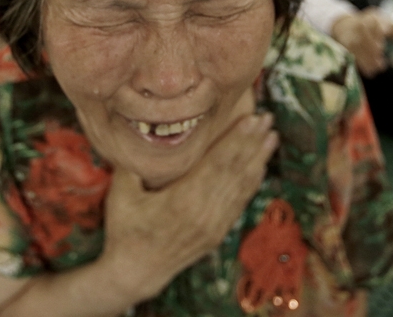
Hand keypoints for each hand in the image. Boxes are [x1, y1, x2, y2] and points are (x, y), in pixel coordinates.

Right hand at [99, 113, 277, 301]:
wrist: (135, 273)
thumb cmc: (125, 230)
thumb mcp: (121, 194)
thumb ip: (133, 164)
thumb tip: (141, 130)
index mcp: (183, 200)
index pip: (217, 163)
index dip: (236, 140)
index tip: (251, 119)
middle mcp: (205, 213)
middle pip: (235, 171)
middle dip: (253, 143)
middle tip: (267, 119)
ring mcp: (214, 225)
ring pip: (241, 187)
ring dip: (258, 160)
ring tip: (271, 136)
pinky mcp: (218, 233)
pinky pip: (239, 203)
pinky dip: (252, 183)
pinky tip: (260, 167)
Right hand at [331, 9, 392, 76]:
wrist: (346, 24)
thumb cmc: (373, 25)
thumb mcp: (389, 26)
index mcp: (375, 17)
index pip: (376, 25)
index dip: (377, 36)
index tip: (380, 49)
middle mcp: (362, 23)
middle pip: (365, 36)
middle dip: (371, 51)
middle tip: (380, 66)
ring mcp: (351, 32)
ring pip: (357, 46)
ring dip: (365, 60)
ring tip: (374, 71)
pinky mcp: (345, 42)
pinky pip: (350, 52)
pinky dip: (359, 62)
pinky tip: (367, 71)